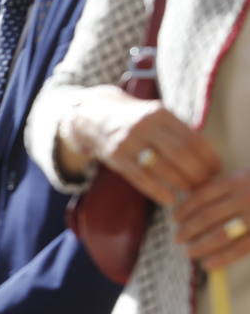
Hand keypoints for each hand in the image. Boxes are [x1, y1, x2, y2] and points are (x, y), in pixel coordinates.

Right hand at [58, 87, 220, 204]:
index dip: (208, 156)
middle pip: (180, 153)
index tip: (216, 169)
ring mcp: (129, 141)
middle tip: (206, 183)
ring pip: (163, 166)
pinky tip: (169, 200)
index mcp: (161, 114)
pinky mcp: (117, 157)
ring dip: (181, 182)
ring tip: (192, 191)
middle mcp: (145, 125)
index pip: (192, 137)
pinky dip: (158, 191)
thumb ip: (177, 132)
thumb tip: (206, 157)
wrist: (95, 117)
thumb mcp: (156, 117)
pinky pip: (141, 178)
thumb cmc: (135, 121)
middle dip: (198, 171)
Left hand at [174, 170, 249, 269]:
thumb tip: (191, 204)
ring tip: (188, 253)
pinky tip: (208, 265)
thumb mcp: (248, 178)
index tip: (174, 218)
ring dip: (199, 246)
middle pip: (205, 217)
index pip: (201, 196)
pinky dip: (220, 259)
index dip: (184, 209)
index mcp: (238, 180)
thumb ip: (225, 188)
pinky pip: (238, 249)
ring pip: (218, 235)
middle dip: (187, 230)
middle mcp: (245, 197)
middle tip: (177, 239)